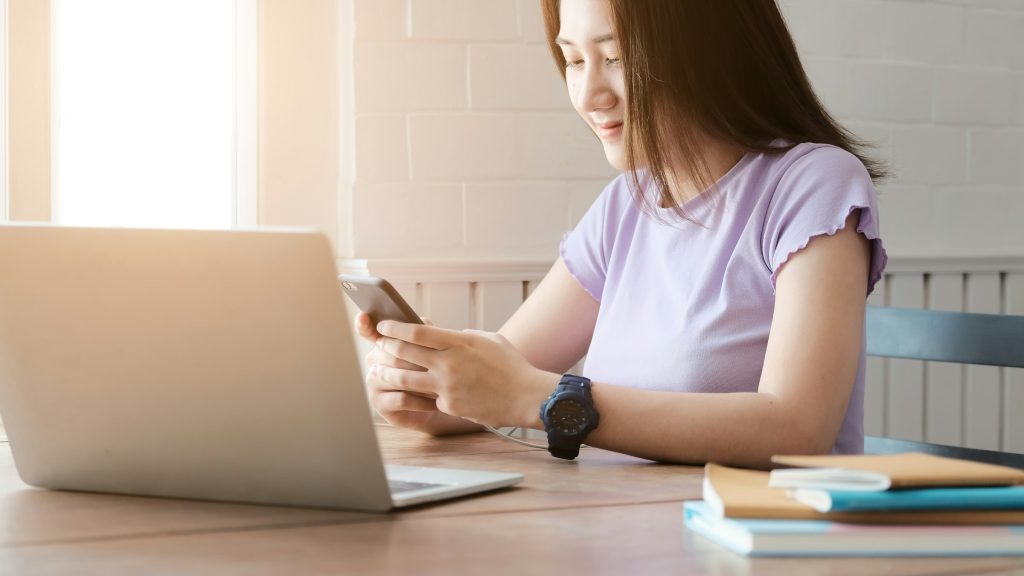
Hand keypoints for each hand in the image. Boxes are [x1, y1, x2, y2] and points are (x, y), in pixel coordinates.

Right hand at [355, 312, 445, 431]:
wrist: (435, 405)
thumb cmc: (433, 373)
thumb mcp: (432, 350)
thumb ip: (425, 334)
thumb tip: (423, 320)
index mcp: (383, 344)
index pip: (368, 331)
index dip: (364, 324)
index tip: (364, 316)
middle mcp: (374, 361)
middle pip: (392, 355)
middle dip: (418, 361)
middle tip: (439, 366)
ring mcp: (373, 382)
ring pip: (397, 377)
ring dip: (422, 382)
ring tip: (441, 386)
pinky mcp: (379, 403)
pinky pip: (402, 398)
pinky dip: (420, 400)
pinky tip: (434, 403)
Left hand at [371, 321, 557, 428]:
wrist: (526, 396)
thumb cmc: (511, 366)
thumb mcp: (488, 340)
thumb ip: (464, 337)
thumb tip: (447, 336)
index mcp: (458, 342)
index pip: (417, 331)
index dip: (395, 327)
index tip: (383, 325)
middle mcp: (449, 363)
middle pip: (405, 352)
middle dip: (387, 347)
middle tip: (378, 345)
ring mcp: (447, 386)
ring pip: (406, 378)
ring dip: (389, 373)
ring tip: (379, 370)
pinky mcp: (449, 405)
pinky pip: (427, 398)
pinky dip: (418, 394)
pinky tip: (407, 393)